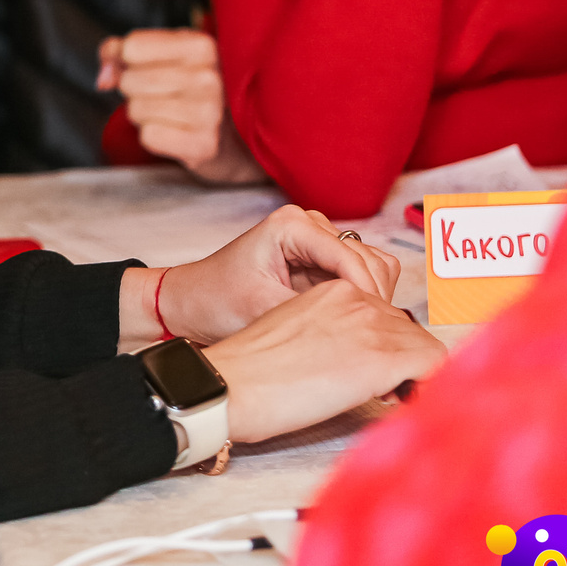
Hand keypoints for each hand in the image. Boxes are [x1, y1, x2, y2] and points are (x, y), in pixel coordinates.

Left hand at [98, 31, 262, 184]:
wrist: (231, 137)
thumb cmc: (189, 89)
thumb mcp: (161, 55)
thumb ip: (119, 52)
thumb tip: (104, 77)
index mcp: (202, 45)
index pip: (131, 47)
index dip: (128, 60)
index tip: (149, 68)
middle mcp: (209, 77)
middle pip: (129, 81)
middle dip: (136, 91)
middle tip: (164, 96)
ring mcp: (210, 112)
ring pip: (136, 110)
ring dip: (144, 115)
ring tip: (171, 114)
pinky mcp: (204, 145)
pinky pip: (148, 136)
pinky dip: (153, 137)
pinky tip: (175, 132)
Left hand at [142, 204, 402, 345]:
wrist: (190, 303)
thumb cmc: (215, 303)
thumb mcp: (264, 311)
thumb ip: (315, 315)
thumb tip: (362, 331)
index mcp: (292, 225)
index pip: (351, 259)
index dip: (368, 297)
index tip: (376, 333)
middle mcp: (309, 224)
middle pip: (369, 260)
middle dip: (374, 300)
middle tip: (376, 342)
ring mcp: (318, 240)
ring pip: (372, 267)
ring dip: (372, 301)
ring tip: (366, 337)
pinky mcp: (321, 259)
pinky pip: (361, 277)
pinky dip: (364, 301)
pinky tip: (355, 329)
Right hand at [201, 279, 445, 443]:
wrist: (233, 385)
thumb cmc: (250, 371)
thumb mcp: (291, 333)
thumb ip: (328, 333)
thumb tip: (352, 359)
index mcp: (331, 290)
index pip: (381, 311)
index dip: (381, 344)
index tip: (367, 371)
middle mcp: (357, 299)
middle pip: (406, 327)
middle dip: (400, 358)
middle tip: (380, 389)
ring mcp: (372, 324)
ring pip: (424, 345)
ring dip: (412, 371)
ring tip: (387, 395)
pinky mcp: (384, 356)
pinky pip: (435, 363)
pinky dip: (427, 384)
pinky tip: (401, 399)